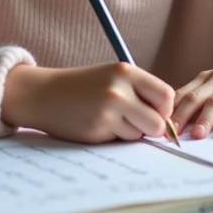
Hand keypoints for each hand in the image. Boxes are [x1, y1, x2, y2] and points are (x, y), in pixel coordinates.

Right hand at [1, 62, 174, 143]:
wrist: (43, 93)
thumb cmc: (82, 87)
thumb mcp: (113, 77)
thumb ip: (140, 92)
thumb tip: (169, 121)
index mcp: (126, 71)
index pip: (166, 95)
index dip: (165, 110)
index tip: (155, 113)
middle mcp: (119, 89)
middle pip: (158, 122)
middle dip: (152, 128)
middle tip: (136, 124)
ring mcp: (107, 110)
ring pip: (139, 134)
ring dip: (130, 133)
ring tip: (110, 120)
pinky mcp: (96, 128)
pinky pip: (120, 141)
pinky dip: (114, 138)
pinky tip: (98, 126)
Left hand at [172, 68, 212, 138]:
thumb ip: (197, 103)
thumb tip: (171, 125)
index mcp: (206, 78)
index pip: (184, 93)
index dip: (172, 111)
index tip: (161, 128)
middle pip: (197, 97)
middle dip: (183, 116)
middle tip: (174, 133)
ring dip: (205, 119)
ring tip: (197, 136)